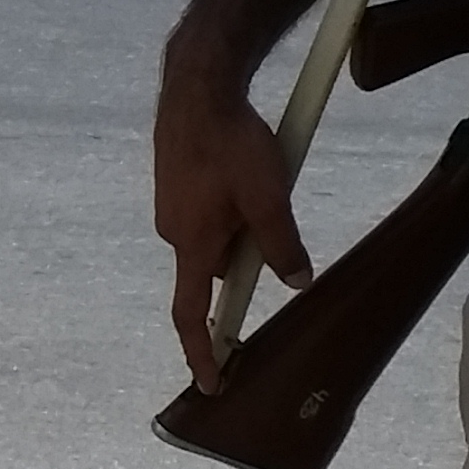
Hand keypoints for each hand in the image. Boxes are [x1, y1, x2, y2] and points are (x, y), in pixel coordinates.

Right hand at [154, 61, 310, 392]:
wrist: (196, 84)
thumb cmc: (229, 140)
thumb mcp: (268, 196)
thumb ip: (281, 244)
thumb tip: (296, 282)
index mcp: (192, 244)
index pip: (191, 315)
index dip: (201, 353)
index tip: (210, 384)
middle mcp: (173, 232)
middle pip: (213, 271)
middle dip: (243, 263)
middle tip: (274, 228)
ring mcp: (171, 207)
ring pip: (214, 238)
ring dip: (240, 228)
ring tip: (266, 183)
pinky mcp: (175, 184)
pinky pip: (207, 212)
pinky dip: (230, 206)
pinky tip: (245, 171)